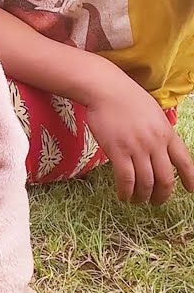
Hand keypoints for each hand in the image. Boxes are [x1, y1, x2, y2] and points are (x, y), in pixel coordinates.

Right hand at [80, 62, 193, 203]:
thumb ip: (159, 133)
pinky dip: (126, 192)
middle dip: (162, 195)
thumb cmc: (127, 98)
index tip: (191, 190)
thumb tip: (158, 149)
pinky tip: (123, 196)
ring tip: (137, 200)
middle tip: (156, 202)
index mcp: (167, 134)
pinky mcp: (118, 151)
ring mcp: (137, 148)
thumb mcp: (153, 114)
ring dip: (142, 196)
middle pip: (166, 179)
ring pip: (146, 182)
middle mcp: (155, 144)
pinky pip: (125, 179)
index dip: (190, 179)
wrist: (106, 90)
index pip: (185, 162)